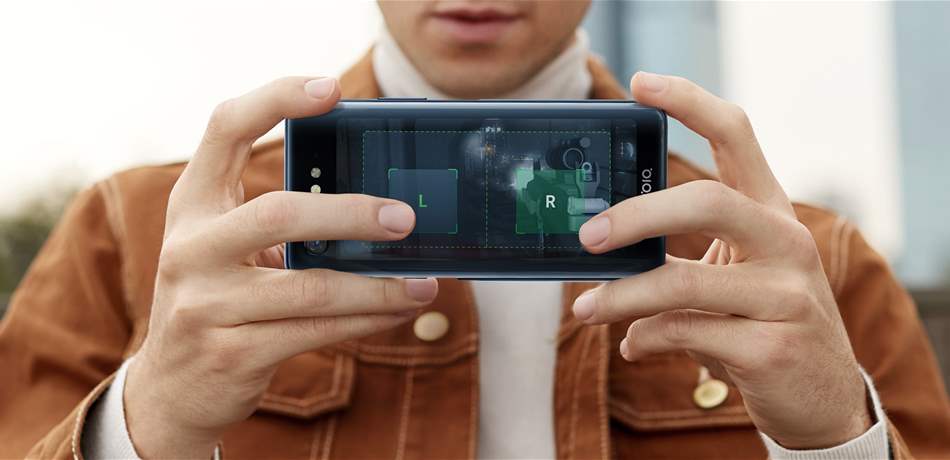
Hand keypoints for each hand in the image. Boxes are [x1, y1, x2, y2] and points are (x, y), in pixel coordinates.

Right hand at [124, 77, 438, 458]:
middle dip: (351, 213)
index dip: (276, 99)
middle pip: (278, 213)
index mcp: (193, 204)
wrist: (170, 390)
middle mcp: (191, 247)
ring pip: (310, 286)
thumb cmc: (218, 300)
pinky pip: (314, 330)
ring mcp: (206, 303)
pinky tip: (397, 311)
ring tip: (422, 283)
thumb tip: (378, 208)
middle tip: (405, 218)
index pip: (223, 128)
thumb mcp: (227, 248)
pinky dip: (366, 319)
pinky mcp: (231, 352)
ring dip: (377, 286)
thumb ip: (278, 221)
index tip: (332, 89)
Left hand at [572, 72, 871, 448]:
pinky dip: (645, 338)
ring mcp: (786, 296)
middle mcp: (786, 242)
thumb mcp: (736, 272)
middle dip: (636, 216)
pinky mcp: (772, 347)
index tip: (640, 83)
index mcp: (771, 212)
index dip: (689, 103)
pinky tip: (633, 344)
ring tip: (584, 309)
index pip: (736, 136)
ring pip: (683, 282)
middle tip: (589, 237)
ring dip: (621, 297)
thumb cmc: (763, 321)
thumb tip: (599, 245)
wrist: (823, 398)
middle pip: (707, 201)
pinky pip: (686, 332)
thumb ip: (682, 249)